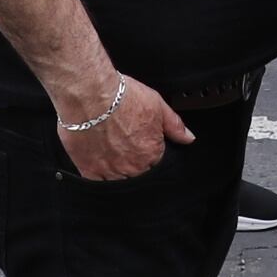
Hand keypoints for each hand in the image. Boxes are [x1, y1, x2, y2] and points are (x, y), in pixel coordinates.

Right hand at [56, 70, 193, 182]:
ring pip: (118, 179)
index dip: (149, 152)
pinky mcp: (89, 170)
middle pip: (137, 173)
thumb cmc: (120, 97)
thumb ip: (174, 125)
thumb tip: (188, 138)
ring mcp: (110, 170)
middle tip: (122, 141)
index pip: (156, 163)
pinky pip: (97, 181)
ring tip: (109, 148)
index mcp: (151, 153)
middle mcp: (132, 166)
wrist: (89, 95)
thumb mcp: (156, 104)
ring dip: (116, 169)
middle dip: (133, 162)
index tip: (140, 142)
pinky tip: (98, 159)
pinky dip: (99, 174)